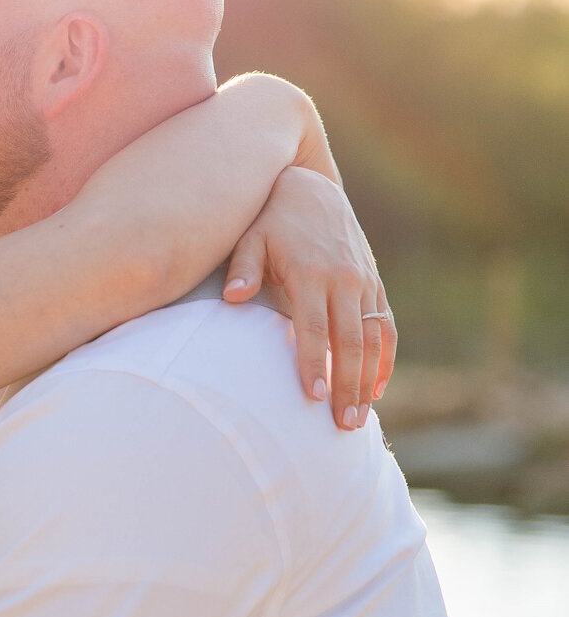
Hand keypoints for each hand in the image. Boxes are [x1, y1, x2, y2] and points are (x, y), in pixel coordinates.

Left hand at [222, 167, 395, 426]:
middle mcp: (344, 280)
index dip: (313, 363)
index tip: (313, 398)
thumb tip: (231, 297)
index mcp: (312, 273)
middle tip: (342, 426)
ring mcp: (364, 283)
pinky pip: (386, 328)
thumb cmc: (271, 221)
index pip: (313, 327)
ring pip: (373, 340)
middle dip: (348, 386)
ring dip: (368, 381)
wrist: (311, 191)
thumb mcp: (252, 237)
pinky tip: (377, 389)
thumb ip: (243, 268)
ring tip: (359, 419)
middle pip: (350, 342)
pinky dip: (384, 359)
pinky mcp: (374, 285)